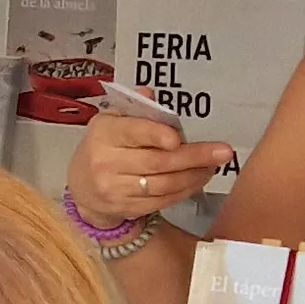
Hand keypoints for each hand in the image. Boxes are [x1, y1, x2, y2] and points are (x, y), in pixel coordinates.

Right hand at [63, 116, 235, 227]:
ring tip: (214, 165)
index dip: (157, 135)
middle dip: (194, 157)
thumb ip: (134, 108)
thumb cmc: (104, 146)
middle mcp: (106, 162)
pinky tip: (198, 180)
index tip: (179, 138)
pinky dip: (185, 190)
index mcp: (103, 133)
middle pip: (157, 161)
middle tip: (223, 152)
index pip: (133, 132)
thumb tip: (151, 94)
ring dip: (195, 175)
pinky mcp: (126, 208)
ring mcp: (115, 189)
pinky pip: (163, 201)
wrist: (82, 188)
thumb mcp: (111, 121)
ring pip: (164, 184)